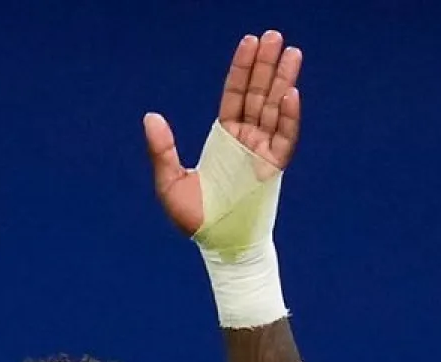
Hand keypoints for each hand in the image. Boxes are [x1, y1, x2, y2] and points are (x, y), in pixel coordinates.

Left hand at [144, 30, 303, 235]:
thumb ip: (162, 150)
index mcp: (224, 138)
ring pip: (275, 108)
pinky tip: (290, 93)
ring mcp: (262, 152)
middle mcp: (246, 140)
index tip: (249, 43)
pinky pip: (285, 138)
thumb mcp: (169, 182)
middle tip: (273, 36)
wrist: (217, 246)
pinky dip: (289, 116)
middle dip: (265, 65)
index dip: (241, 69)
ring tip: (290, 52)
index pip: (235, 95)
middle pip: (258, 94)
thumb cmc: (195, 218)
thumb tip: (150, 117)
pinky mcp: (274, 168)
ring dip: (282, 80)